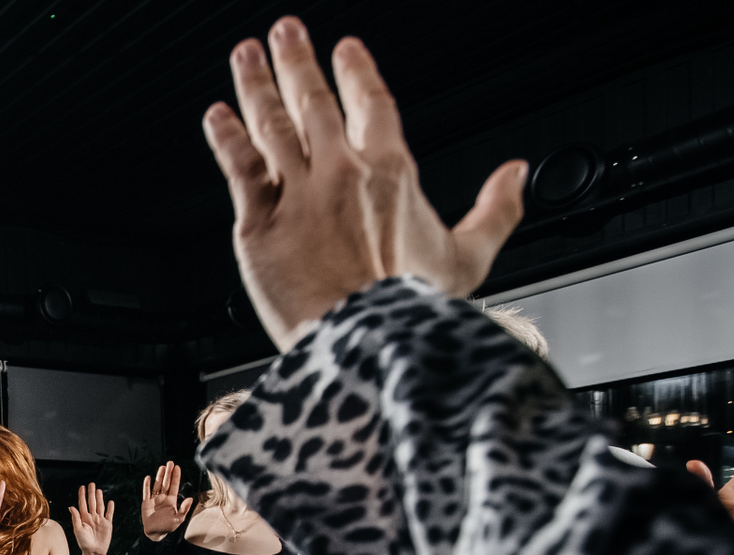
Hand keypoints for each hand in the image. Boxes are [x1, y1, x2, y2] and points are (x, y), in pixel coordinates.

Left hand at [69, 483, 113, 554]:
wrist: (94, 552)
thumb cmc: (84, 542)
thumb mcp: (78, 530)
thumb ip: (76, 518)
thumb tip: (71, 506)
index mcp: (84, 518)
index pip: (83, 504)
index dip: (82, 495)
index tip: (82, 487)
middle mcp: (92, 517)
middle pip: (92, 502)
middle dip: (91, 493)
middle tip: (91, 484)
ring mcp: (100, 520)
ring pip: (100, 506)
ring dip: (100, 498)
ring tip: (99, 490)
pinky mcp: (107, 524)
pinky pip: (109, 514)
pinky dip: (110, 508)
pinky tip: (110, 502)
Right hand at [140, 463, 192, 539]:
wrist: (155, 532)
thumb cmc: (167, 526)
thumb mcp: (178, 519)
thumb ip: (184, 509)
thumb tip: (191, 499)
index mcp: (171, 500)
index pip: (174, 486)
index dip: (175, 477)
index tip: (177, 467)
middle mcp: (163, 498)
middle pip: (165, 483)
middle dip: (168, 473)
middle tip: (170, 463)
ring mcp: (154, 499)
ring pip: (157, 485)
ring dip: (159, 476)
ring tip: (162, 467)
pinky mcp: (146, 503)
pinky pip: (146, 492)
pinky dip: (147, 485)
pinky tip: (148, 478)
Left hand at [201, 17, 526, 350]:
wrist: (360, 343)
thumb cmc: (411, 309)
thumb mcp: (469, 257)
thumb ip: (495, 210)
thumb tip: (516, 174)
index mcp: (391, 171)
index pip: (370, 103)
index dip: (355, 72)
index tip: (344, 49)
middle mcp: (340, 171)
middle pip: (313, 100)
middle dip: (296, 61)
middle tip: (284, 31)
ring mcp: (297, 194)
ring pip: (272, 124)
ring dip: (256, 83)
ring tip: (246, 53)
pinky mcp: (259, 224)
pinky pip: (240, 168)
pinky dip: (226, 137)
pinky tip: (216, 115)